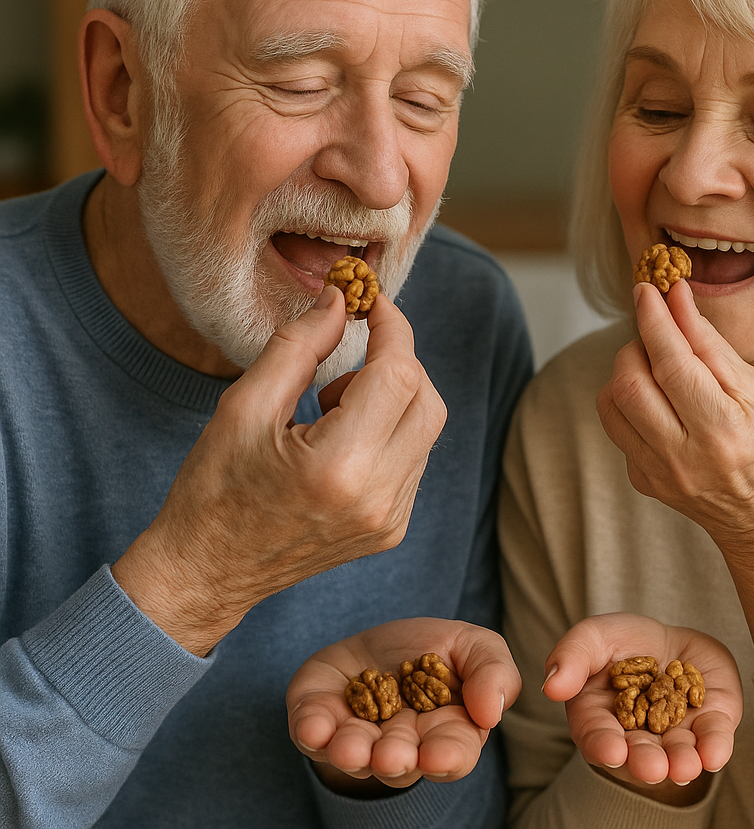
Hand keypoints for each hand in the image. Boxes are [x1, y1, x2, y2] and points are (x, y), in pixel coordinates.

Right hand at [112, 287, 446, 654]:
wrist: (208, 573)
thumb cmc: (215, 488)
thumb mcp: (244, 406)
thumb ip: (299, 345)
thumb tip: (340, 300)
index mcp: (338, 466)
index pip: (399, 375)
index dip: (391, 328)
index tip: (370, 302)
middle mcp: (377, 497)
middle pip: (426, 400)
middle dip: (396, 361)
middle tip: (349, 354)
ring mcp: (390, 519)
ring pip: (425, 428)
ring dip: (392, 398)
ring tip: (328, 408)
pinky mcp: (392, 529)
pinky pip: (414, 458)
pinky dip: (390, 431)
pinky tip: (340, 440)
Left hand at [286, 618, 520, 791]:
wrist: (376, 639)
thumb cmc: (432, 649)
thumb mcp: (474, 646)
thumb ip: (494, 672)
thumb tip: (492, 712)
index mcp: (445, 732)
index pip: (452, 753)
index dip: (446, 757)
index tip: (437, 754)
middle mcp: (400, 746)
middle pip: (400, 763)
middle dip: (394, 758)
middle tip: (391, 753)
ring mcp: (356, 739)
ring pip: (354, 756)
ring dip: (352, 752)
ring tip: (350, 746)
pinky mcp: (318, 723)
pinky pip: (312, 734)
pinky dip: (312, 731)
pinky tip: (314, 727)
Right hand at [544, 613, 741, 805]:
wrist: (669, 638)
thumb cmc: (622, 640)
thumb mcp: (592, 637)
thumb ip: (571, 657)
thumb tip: (551, 686)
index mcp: (601, 719)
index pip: (598, 737)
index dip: (604, 746)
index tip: (612, 751)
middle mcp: (638, 737)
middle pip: (640, 755)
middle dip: (646, 763)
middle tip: (652, 767)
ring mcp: (676, 734)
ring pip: (678, 754)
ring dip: (682, 763)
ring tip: (685, 765)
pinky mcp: (710, 723)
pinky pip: (713, 739)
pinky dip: (715, 746)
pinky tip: (714, 752)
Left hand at [597, 281, 753, 549]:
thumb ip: (710, 346)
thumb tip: (675, 299)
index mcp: (722, 430)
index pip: (671, 363)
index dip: (654, 319)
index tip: (648, 289)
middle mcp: (683, 457)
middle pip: (628, 383)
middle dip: (637, 345)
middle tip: (661, 338)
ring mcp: (657, 473)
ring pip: (611, 403)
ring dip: (626, 372)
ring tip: (660, 371)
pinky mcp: (642, 480)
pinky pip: (618, 427)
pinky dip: (630, 402)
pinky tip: (662, 404)